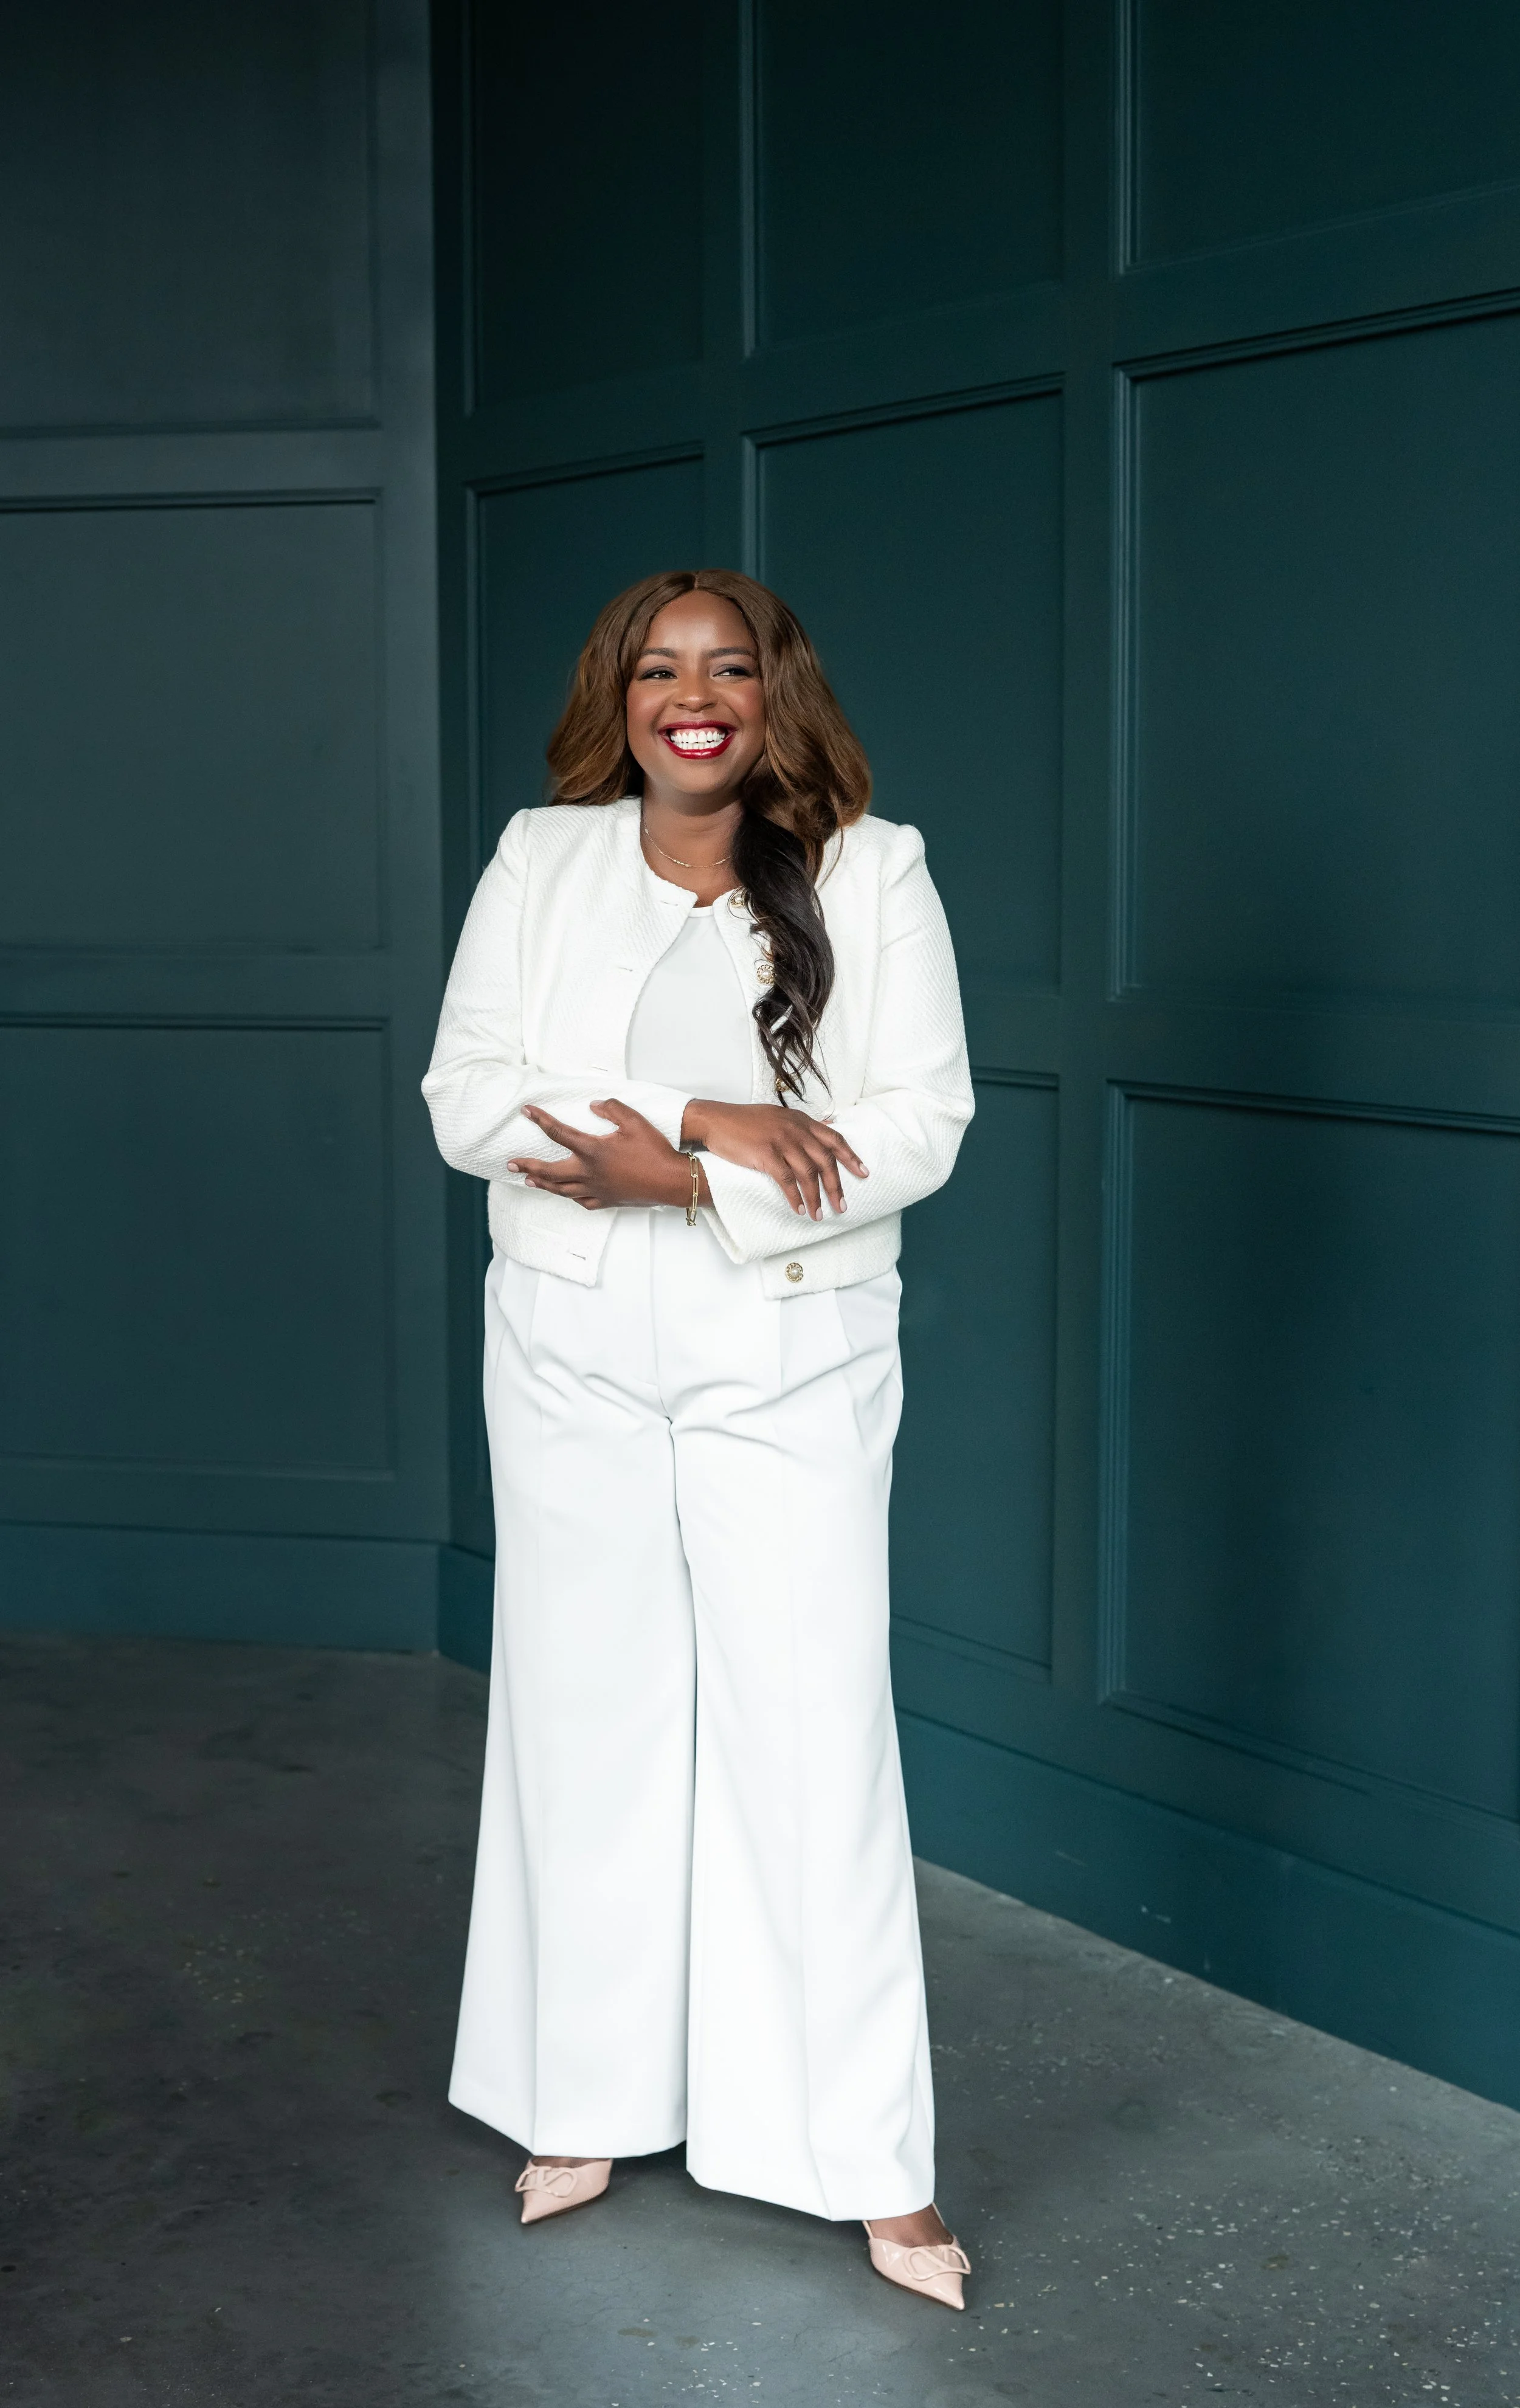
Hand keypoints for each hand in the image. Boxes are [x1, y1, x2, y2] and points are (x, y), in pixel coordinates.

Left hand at [507, 1100, 697, 1211]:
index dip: (540, 1120)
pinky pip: (581, 1200)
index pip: (558, 1133)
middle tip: (510, 1164)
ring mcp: (596, 1189)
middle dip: (527, 1166)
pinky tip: (566, 1193)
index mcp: (592, 1150)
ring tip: (528, 1180)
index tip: (526, 1111)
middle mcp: (589, 1172)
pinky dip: (569, 1196)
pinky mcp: (606, 1200)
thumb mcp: (635, 1121)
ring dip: (542, 1183)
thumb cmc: (654, 1151)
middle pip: (549, 1171)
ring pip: (561, 1189)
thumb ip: (611, 1108)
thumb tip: (594, 1105)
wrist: (672, 1182)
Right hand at [681, 1099, 866, 1218]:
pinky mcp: (765, 1153)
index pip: (834, 1139)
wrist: (715, 1119)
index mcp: (801, 1120)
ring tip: (819, 1215)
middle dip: (836, 1186)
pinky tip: (798, 1209)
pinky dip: (794, 1197)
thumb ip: (802, 1123)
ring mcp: (781, 1141)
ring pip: (808, 1174)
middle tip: (842, 1206)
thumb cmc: (745, 1121)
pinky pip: (786, 1180)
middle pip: (825, 1161)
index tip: (864, 1173)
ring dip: (816, 1197)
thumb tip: (828, 1124)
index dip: (851, 1157)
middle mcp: (795, 1129)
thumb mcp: (779, 1115)